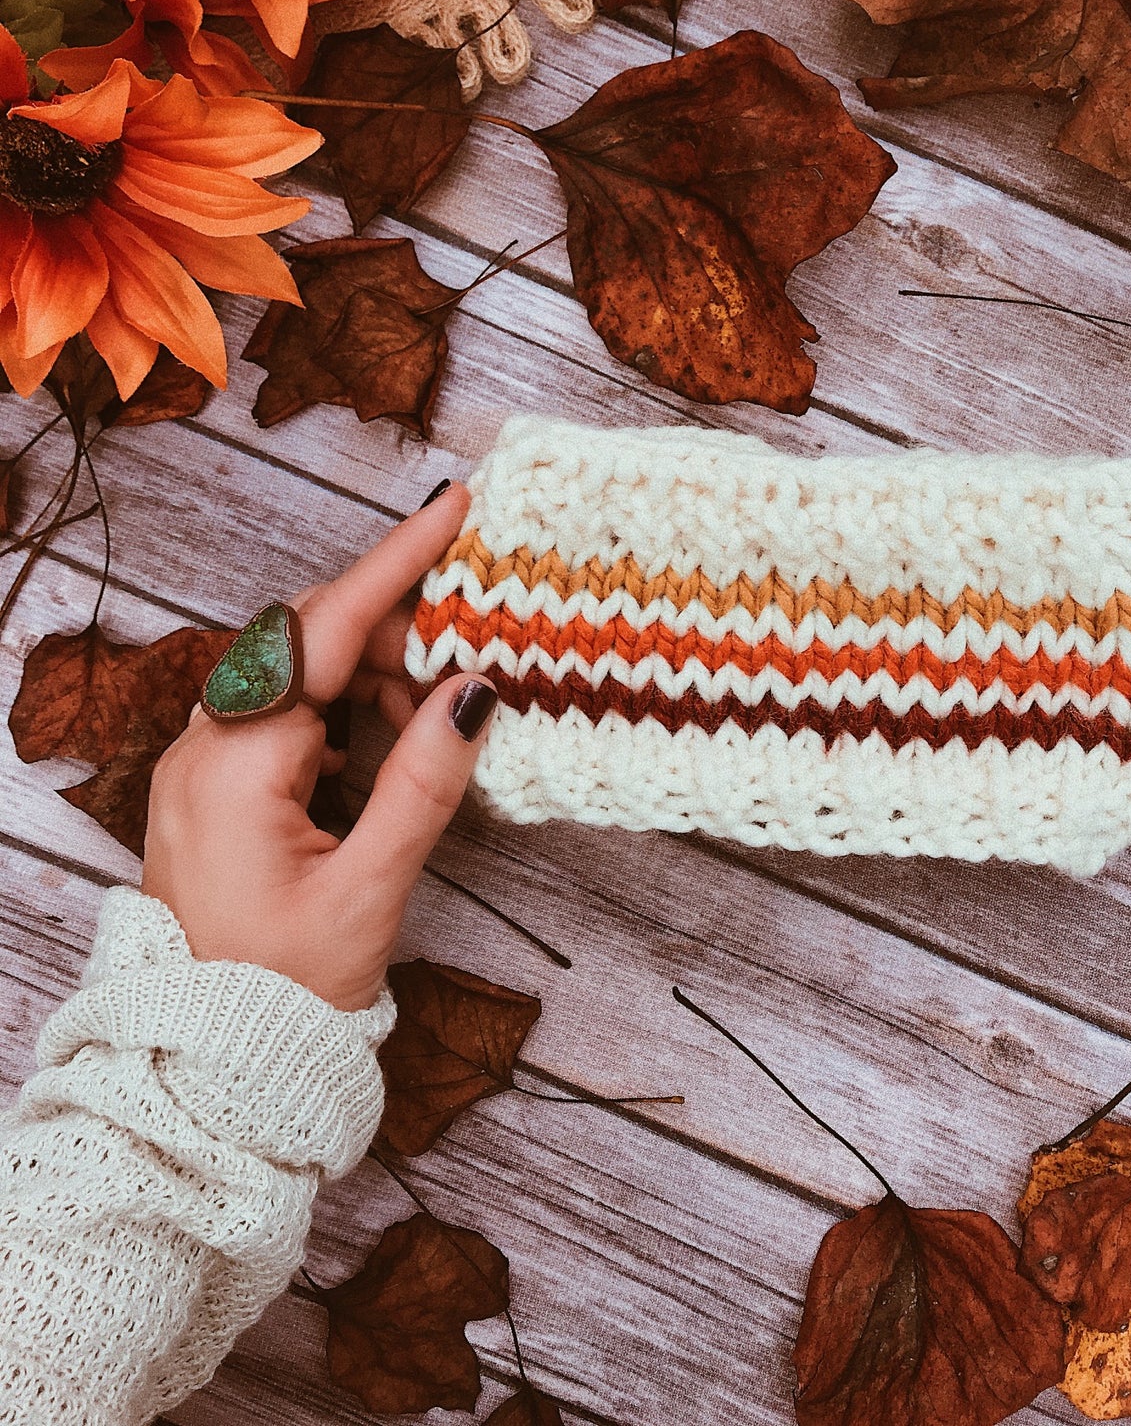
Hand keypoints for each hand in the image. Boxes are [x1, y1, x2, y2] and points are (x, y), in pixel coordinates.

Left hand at [142, 483, 492, 1010]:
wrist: (204, 1071)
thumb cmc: (279, 994)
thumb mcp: (369, 889)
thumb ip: (424, 782)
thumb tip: (474, 689)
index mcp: (235, 764)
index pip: (323, 628)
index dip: (395, 563)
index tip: (452, 508)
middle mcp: (205, 748)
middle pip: (307, 639)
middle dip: (395, 618)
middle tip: (477, 615)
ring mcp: (204, 768)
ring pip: (299, 675)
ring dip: (374, 668)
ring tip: (447, 689)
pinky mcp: (217, 790)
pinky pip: (287, 715)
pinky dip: (347, 707)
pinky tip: (397, 728)